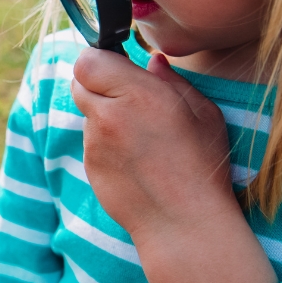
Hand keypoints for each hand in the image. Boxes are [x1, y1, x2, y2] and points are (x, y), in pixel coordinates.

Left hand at [70, 51, 235, 238]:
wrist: (182, 221)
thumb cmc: (202, 166)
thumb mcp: (203, 114)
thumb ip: (172, 81)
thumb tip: (153, 61)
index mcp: (138, 94)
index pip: (88, 60)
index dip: (99, 60)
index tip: (117, 66)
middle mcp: (108, 116)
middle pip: (79, 81)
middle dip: (97, 82)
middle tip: (124, 94)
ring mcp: (94, 142)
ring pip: (86, 112)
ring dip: (103, 113)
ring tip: (138, 134)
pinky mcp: (89, 165)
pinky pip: (91, 141)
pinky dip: (105, 141)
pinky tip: (133, 157)